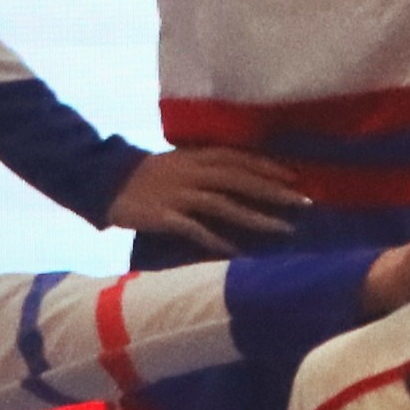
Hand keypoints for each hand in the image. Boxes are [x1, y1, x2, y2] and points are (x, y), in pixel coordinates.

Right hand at [102, 146, 314, 245]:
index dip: (268, 167)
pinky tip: (237, 253)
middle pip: (239, 179)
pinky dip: (216, 240)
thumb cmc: (147, 174)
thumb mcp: (179, 161)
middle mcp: (191, 172)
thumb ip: (207, 165)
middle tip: (304, 203)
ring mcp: (178, 194)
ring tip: (283, 229)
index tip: (296, 177)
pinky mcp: (164, 216)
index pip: (239, 158)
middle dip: (273, 191)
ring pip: (224, 204)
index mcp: (195, 156)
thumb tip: (242, 175)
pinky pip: (195, 229)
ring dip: (256, 217)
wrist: (104, 182)